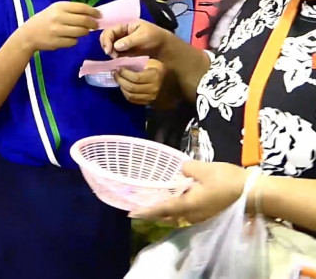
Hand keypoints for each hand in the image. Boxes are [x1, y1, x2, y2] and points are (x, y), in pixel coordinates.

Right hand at [16, 2, 99, 52]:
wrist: (28, 34)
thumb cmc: (44, 20)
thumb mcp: (55, 10)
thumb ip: (71, 10)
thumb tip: (92, 13)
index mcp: (59, 7)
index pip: (82, 8)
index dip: (93, 12)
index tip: (99, 15)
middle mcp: (58, 17)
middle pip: (84, 21)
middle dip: (93, 24)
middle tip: (95, 25)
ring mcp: (57, 30)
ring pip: (81, 32)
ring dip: (85, 32)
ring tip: (82, 31)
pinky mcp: (57, 42)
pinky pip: (73, 41)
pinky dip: (74, 40)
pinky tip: (69, 38)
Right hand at [100, 20, 169, 58]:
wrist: (164, 46)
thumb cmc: (155, 37)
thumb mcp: (143, 36)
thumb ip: (129, 41)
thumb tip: (116, 46)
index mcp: (125, 25)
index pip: (110, 30)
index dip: (107, 39)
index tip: (109, 50)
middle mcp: (121, 33)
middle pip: (106, 37)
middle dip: (106, 45)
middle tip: (111, 55)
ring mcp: (122, 41)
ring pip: (109, 45)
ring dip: (109, 51)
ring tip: (115, 57)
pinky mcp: (124, 50)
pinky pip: (114, 52)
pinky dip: (113, 55)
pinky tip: (117, 59)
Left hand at [115, 59, 164, 104]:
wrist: (170, 82)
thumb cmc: (159, 69)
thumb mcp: (151, 62)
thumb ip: (138, 61)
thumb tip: (122, 60)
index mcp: (154, 76)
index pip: (136, 78)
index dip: (125, 73)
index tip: (118, 68)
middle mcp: (153, 88)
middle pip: (131, 87)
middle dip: (120, 80)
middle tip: (115, 73)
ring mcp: (151, 97)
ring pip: (130, 95)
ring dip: (121, 87)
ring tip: (118, 79)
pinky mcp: (148, 102)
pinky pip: (133, 100)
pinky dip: (125, 93)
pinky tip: (123, 86)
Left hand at [129, 161, 249, 222]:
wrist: (254, 193)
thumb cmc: (227, 180)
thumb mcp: (204, 169)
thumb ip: (187, 168)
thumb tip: (181, 170)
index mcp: (188, 205)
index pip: (161, 209)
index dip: (146, 211)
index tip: (131, 213)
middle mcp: (192, 215)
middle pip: (168, 215)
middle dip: (155, 211)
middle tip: (141, 205)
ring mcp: (202, 217)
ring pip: (179, 215)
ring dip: (167, 209)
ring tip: (157, 199)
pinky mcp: (211, 214)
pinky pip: (189, 213)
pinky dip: (179, 207)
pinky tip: (178, 197)